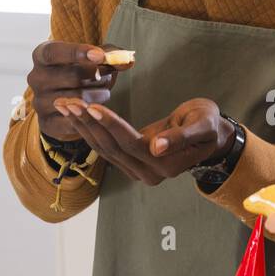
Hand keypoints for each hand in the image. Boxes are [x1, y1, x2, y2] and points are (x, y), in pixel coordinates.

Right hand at [27, 41, 132, 141]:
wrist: (65, 103)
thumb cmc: (80, 72)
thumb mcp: (91, 58)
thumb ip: (110, 55)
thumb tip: (128, 60)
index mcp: (41, 55)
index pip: (54, 52)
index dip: (77, 53)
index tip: (100, 56)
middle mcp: (35, 78)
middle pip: (72, 76)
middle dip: (98, 76)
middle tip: (109, 75)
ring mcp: (39, 102)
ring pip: (77, 99)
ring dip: (99, 95)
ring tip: (104, 91)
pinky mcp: (46, 123)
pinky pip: (74, 120)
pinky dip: (91, 114)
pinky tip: (97, 110)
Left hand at [52, 96, 234, 185]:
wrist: (209, 135)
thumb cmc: (208, 124)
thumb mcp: (202, 126)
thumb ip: (181, 137)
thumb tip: (157, 147)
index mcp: (165, 165)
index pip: (131, 144)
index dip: (111, 125)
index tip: (92, 106)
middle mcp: (149, 173)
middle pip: (112, 148)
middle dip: (89, 124)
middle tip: (68, 102)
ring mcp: (137, 171)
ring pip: (104, 149)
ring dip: (83, 127)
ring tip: (65, 105)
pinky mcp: (129, 163)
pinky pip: (105, 148)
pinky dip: (88, 131)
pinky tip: (75, 115)